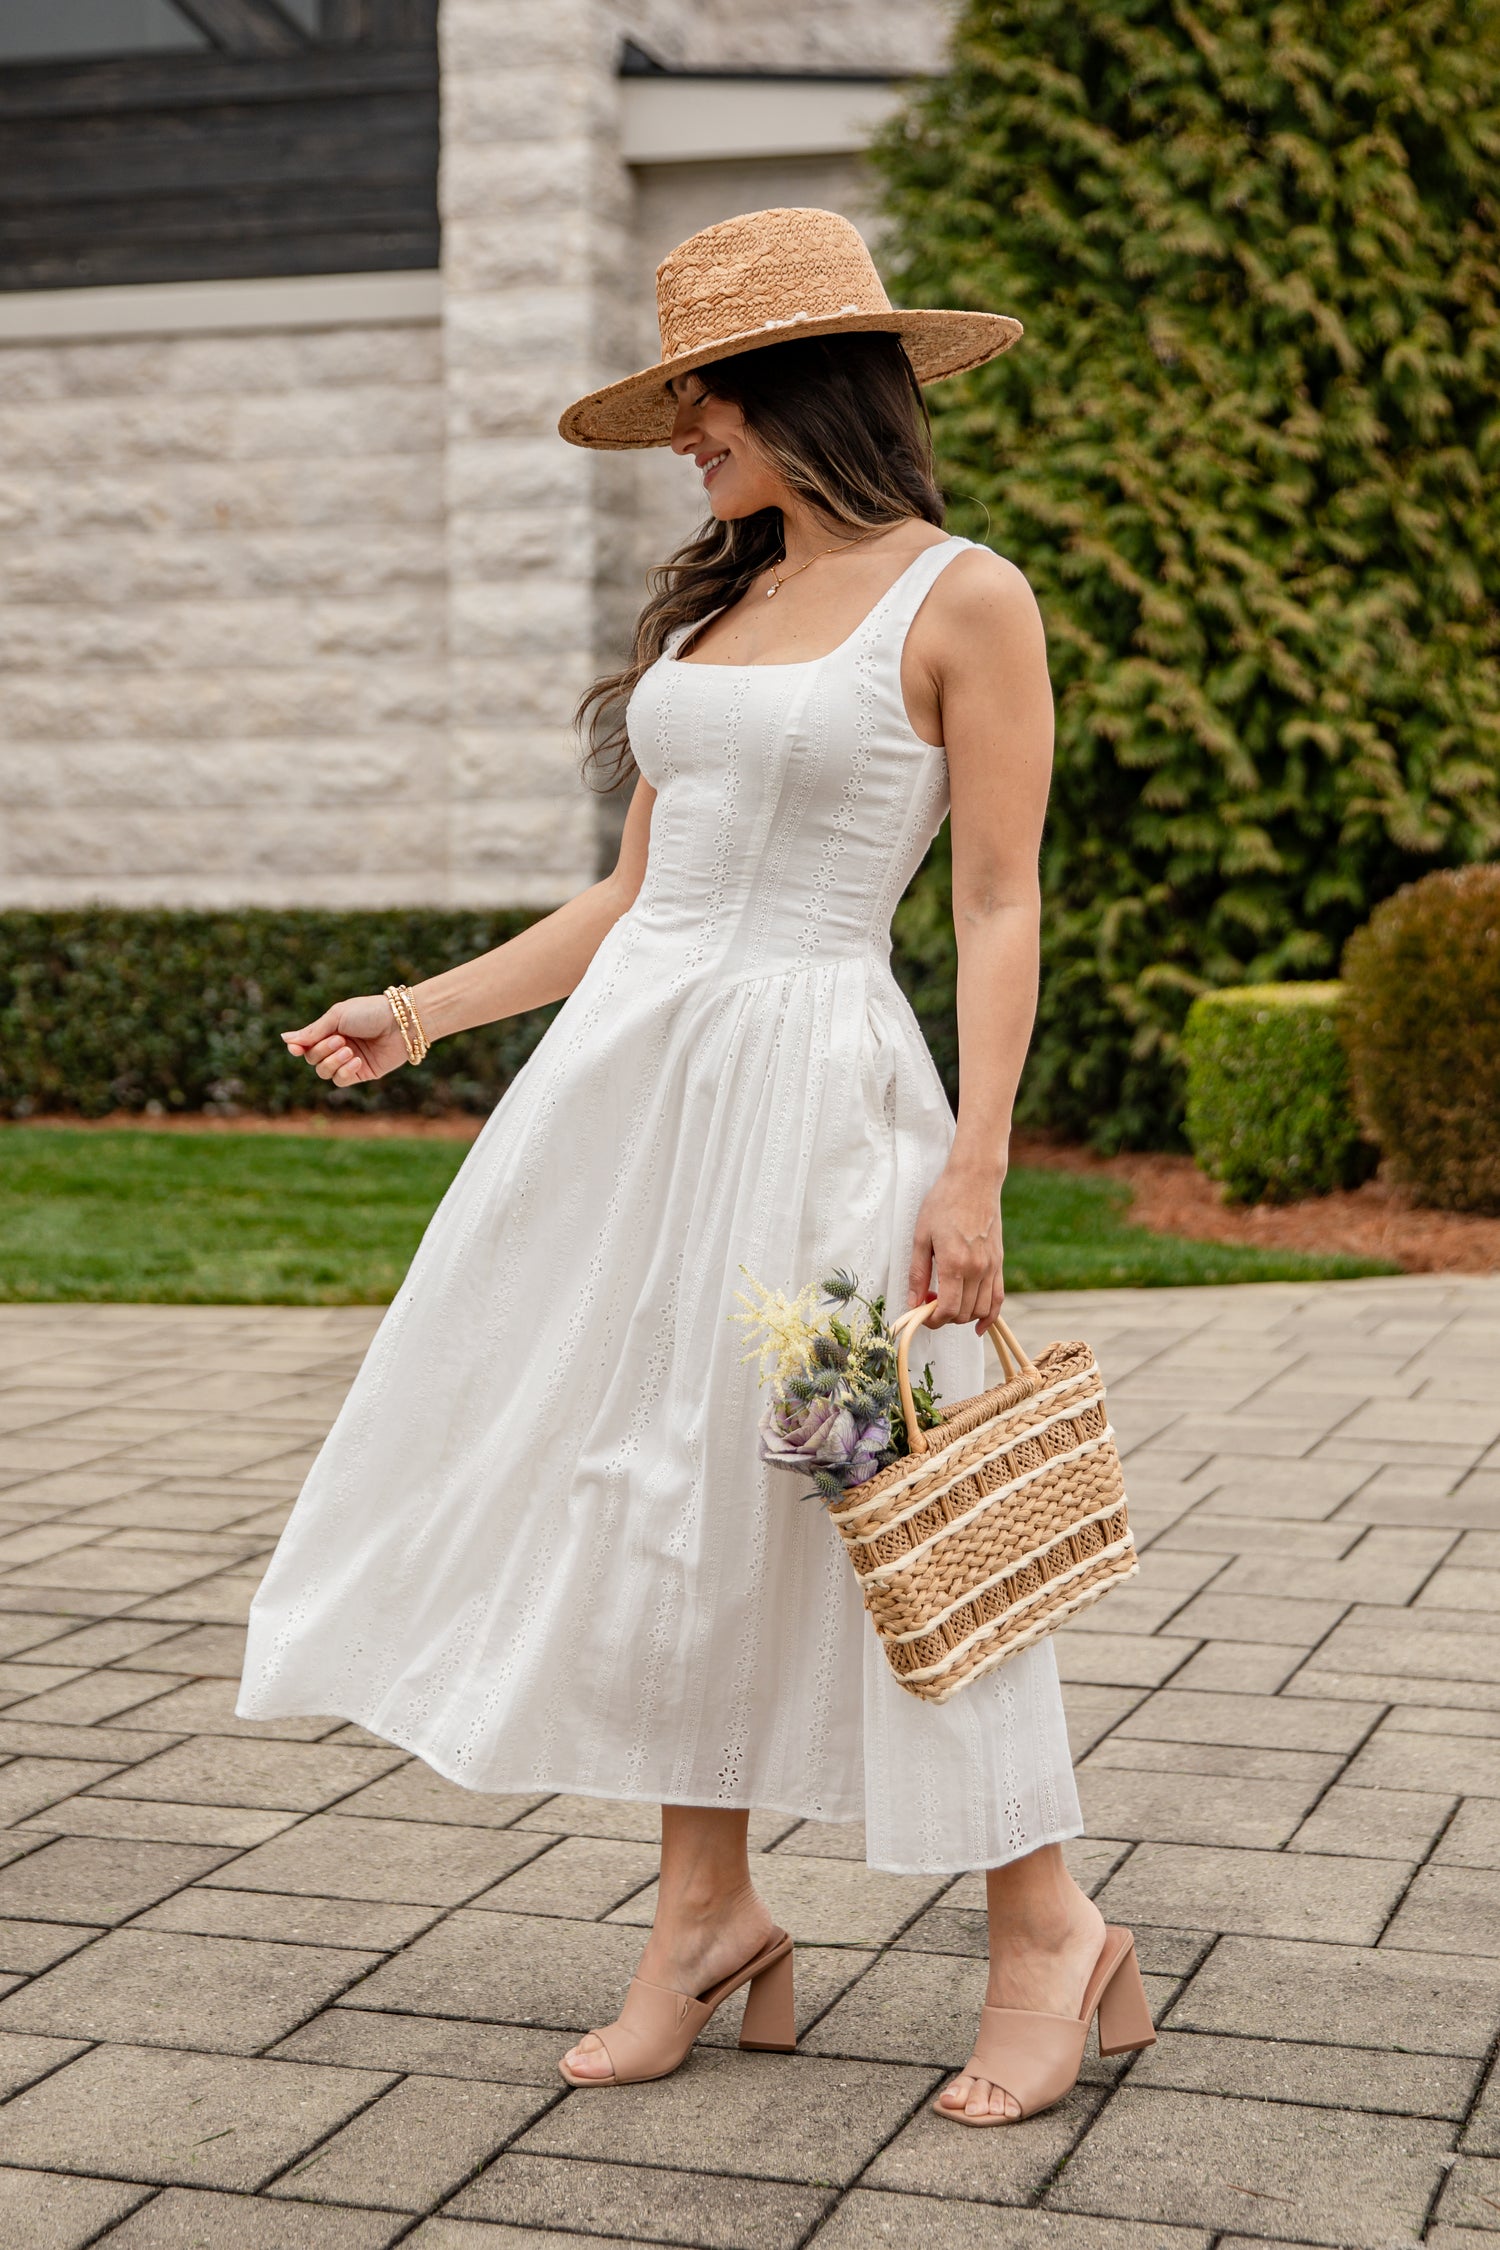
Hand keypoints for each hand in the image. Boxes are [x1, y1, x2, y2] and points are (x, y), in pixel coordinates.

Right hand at [282, 995, 408, 1087]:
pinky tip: (357, 1060)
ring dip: (332, 1062)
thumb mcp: (337, 1016)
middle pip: (312, 1059)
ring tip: (348, 1050)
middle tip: (340, 1040)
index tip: (296, 1049)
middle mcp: (336, 1046)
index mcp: (329, 1029)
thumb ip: (312, 1031)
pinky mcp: (361, 1073)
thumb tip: (285, 1039)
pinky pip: (340, 1080)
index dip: (297, 1048)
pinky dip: (344, 1071)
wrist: (401, 1023)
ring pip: (324, 1072)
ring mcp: (348, 1060)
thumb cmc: (369, 1012)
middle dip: (322, 1051)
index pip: (304, 1044)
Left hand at [907, 1160, 1004, 1332]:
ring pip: (981, 1310)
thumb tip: (913, 1303)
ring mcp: (992, 1267)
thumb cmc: (943, 1203)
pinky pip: (998, 1298)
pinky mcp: (999, 1263)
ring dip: (962, 1316)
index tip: (920, 1315)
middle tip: (929, 1303)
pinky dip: (989, 1316)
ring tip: (947, 1302)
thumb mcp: (921, 1236)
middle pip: (963, 1313)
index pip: (947, 1309)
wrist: (974, 1181)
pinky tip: (978, 1324)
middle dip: (943, 1317)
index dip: (931, 1320)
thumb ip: (917, 1273)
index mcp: (955, 1263)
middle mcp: (977, 1269)